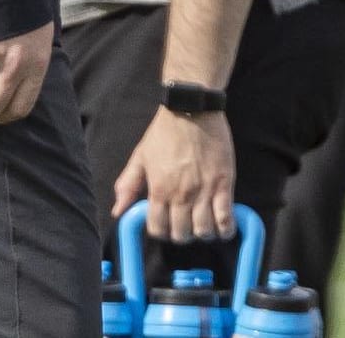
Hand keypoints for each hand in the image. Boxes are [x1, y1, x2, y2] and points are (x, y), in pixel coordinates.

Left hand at [114, 108, 235, 242]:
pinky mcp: (224, 183)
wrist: (192, 111)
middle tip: (187, 226)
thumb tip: (118, 211)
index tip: (168, 225)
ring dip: (203, 233)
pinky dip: (226, 228)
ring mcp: (203, 191)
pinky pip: (225, 216)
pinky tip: (225, 228)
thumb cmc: (164, 133)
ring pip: (203, 229)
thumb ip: (127, 186)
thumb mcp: (140, 158)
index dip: (162, 232)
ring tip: (205, 226)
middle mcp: (180, 195)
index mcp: (158, 190)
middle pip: (181, 233)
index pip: (157, 228)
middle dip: (183, 235)